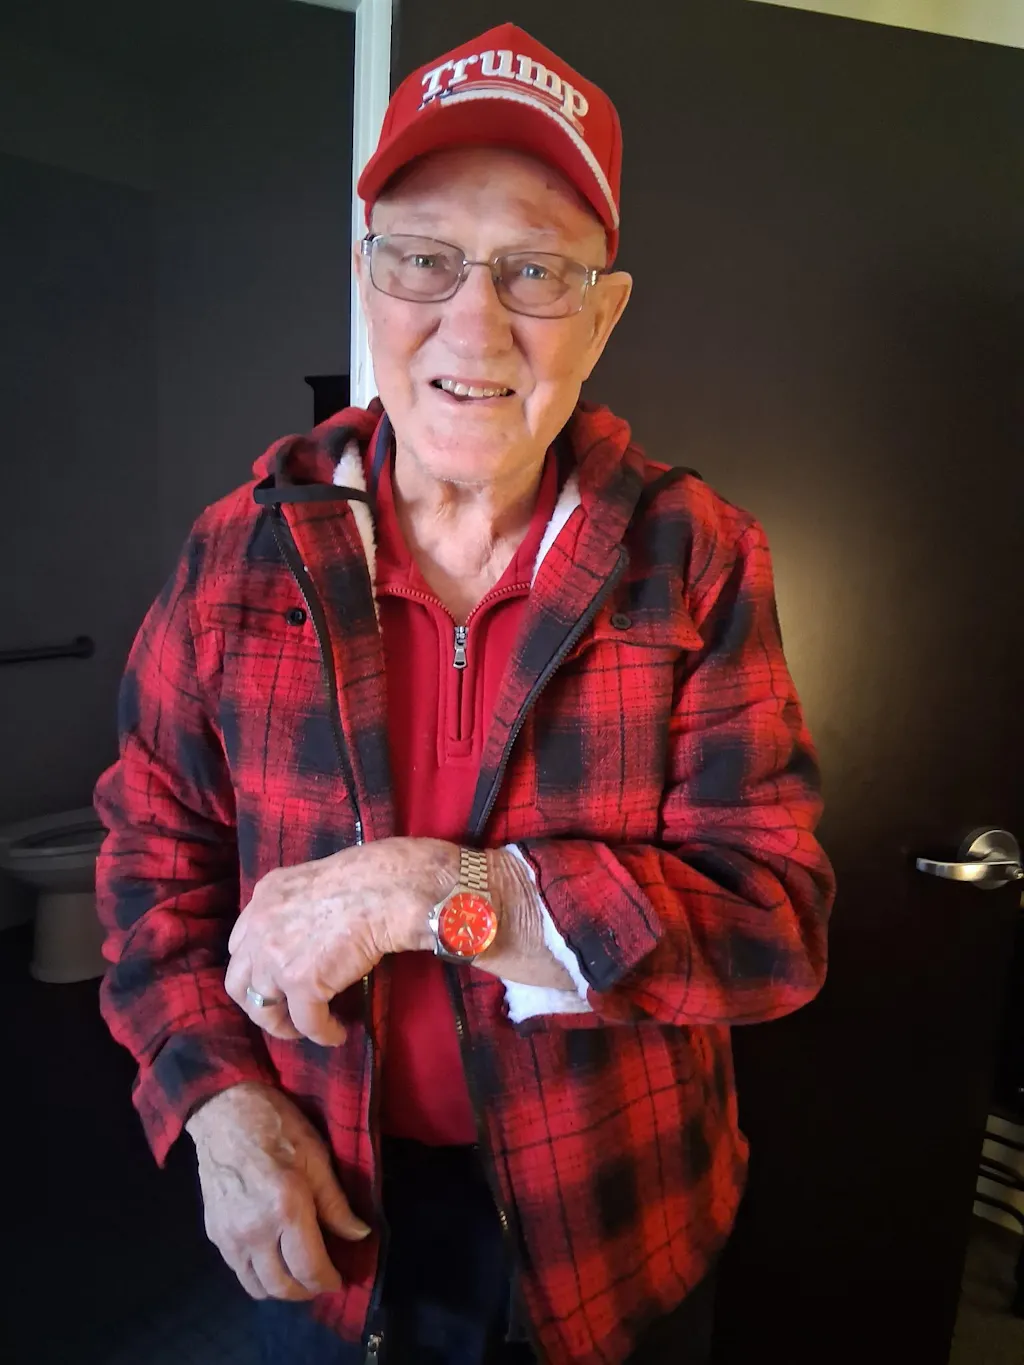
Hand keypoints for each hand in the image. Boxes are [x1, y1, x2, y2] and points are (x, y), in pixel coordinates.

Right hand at [185, 1082, 370, 1300]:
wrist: (224, 1112)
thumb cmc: (277, 1126)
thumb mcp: (317, 1156)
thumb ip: (336, 1203)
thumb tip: (359, 1234)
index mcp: (286, 1208)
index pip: (310, 1268)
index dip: (329, 1281)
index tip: (340, 1279)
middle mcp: (254, 1230)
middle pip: (282, 1287)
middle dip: (306, 1291)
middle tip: (321, 1280)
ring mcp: (229, 1236)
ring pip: (256, 1287)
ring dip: (280, 1289)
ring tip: (298, 1275)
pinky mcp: (213, 1234)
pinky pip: (238, 1271)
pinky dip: (258, 1276)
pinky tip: (272, 1259)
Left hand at [226, 837, 457, 1044]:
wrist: (388, 890)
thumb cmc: (368, 878)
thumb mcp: (315, 882)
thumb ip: (297, 908)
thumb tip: (309, 932)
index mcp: (265, 896)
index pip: (240, 943)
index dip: (255, 967)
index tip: (273, 978)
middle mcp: (260, 926)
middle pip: (238, 982)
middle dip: (258, 1003)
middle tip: (282, 1012)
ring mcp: (276, 957)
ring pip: (263, 1008)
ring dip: (283, 1024)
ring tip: (305, 1028)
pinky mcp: (301, 983)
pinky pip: (306, 1022)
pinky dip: (322, 1033)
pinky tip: (336, 1034)